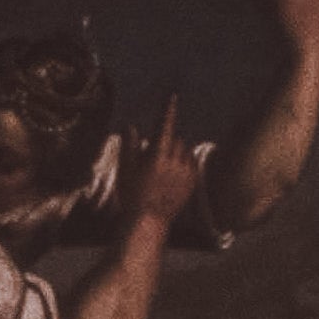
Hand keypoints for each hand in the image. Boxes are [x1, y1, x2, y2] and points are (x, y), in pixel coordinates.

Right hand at [130, 96, 204, 234]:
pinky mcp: (191, 184)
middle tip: (155, 155)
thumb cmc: (132, 194)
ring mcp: (185, 174)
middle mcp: (174, 162)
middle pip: (176, 138)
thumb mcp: (126, 168)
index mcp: (157, 156)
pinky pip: (191, 164)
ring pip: (185, 150)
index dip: (168, 110)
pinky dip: (184, 162)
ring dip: (177, 151)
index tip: (172, 97)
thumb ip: (129, 145)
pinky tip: (174, 173)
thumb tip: (131, 126)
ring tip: (164, 166)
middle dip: (167, 140)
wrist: (149, 221)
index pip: (164, 126)